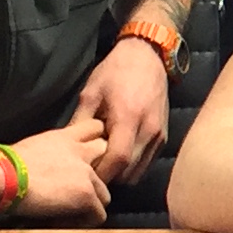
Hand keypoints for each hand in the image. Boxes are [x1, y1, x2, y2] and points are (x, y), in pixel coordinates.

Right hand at [10, 114, 112, 222]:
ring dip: (92, 202)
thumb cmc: (2, 164)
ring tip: (72, 211)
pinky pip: (99, 214)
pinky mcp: (86, 195)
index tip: (86, 158)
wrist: (1, 176)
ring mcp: (86, 174)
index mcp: (64, 138)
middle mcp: (80, 153)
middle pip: (108, 159)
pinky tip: (67, 222)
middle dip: (100, 173)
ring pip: (105, 193)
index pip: (95, 129)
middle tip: (81, 188)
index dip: (95, 143)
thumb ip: (48, 153)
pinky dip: (85, 221)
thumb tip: (44, 168)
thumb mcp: (32, 148)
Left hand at [72, 35, 171, 185]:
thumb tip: (68, 149)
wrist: (147, 57)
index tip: (86, 175)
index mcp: (128, 117)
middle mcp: (148, 130)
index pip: (118, 159)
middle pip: (129, 171)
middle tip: (92, 169)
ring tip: (105, 160)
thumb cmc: (116, 72)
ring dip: (121, 173)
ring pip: (139, 171)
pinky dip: (132, 165)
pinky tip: (119, 152)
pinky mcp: (163, 137)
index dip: (102, 173)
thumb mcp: (91, 93)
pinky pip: (146, 162)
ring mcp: (159, 135)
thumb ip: (80, 122)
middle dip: (110, 176)